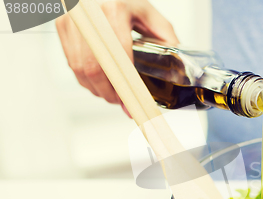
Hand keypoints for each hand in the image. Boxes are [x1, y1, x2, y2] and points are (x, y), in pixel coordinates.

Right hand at [56, 0, 178, 109]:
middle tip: (122, 102)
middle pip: (94, 69)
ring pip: (80, 69)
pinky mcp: (63, 25)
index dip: (124, 85)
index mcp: (115, 9)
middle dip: (109, 93)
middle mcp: (90, 15)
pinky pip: (71, 62)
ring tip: (112, 93)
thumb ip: (164, 35)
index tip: (132, 100)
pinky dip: (86, 78)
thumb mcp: (148, 11)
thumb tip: (175, 66)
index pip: (118, 58)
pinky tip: (99, 81)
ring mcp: (73, 20)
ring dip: (96, 88)